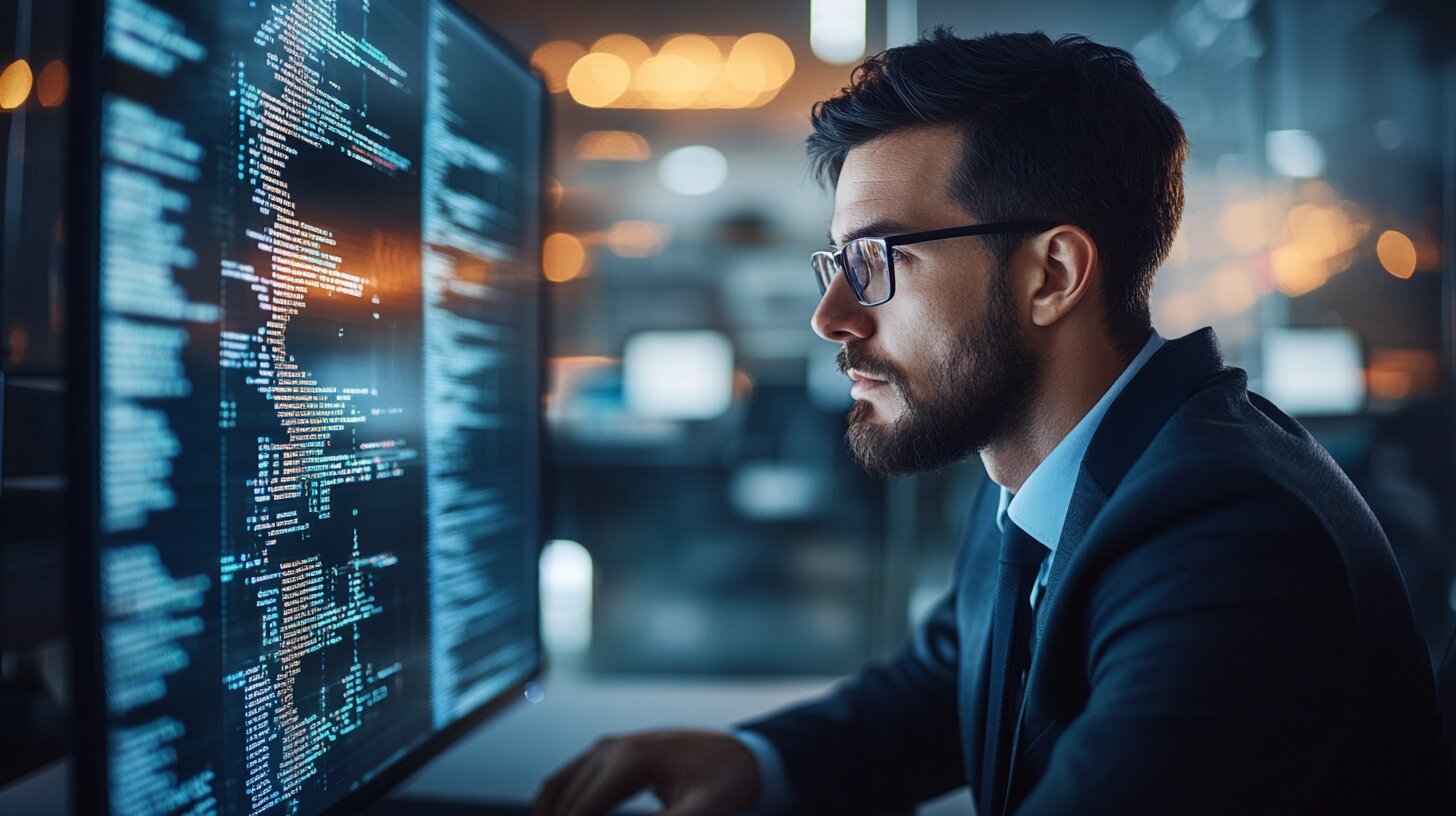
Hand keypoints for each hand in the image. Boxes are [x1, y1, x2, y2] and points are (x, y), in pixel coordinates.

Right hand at [531, 729, 761, 815]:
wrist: (738, 754)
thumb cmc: (726, 780)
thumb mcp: (703, 811)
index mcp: (628, 760)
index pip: (579, 812)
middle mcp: (610, 749)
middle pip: (562, 801)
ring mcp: (607, 749)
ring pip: (556, 789)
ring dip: (548, 814)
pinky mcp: (608, 755)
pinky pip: (567, 781)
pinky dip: (556, 805)